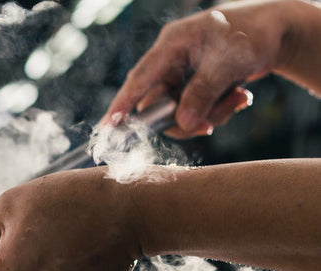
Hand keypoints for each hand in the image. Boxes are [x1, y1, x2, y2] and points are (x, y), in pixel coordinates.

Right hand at [103, 0, 297, 137]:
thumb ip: (204, 93)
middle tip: (210, 124)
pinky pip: (195, 108)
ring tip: (239, 100)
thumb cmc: (253, 34)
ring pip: (179, 110)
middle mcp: (172, 60)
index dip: (122, 104)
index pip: (140, 78)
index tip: (108, 128)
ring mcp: (183, 73)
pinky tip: (239, 98)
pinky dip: (217, 111)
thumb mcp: (229, 62)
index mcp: (172, 44)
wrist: (277, 28)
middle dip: (185, 118)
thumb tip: (184, 122)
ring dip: (209, 114)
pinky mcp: (195, 84)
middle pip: (160, 103)